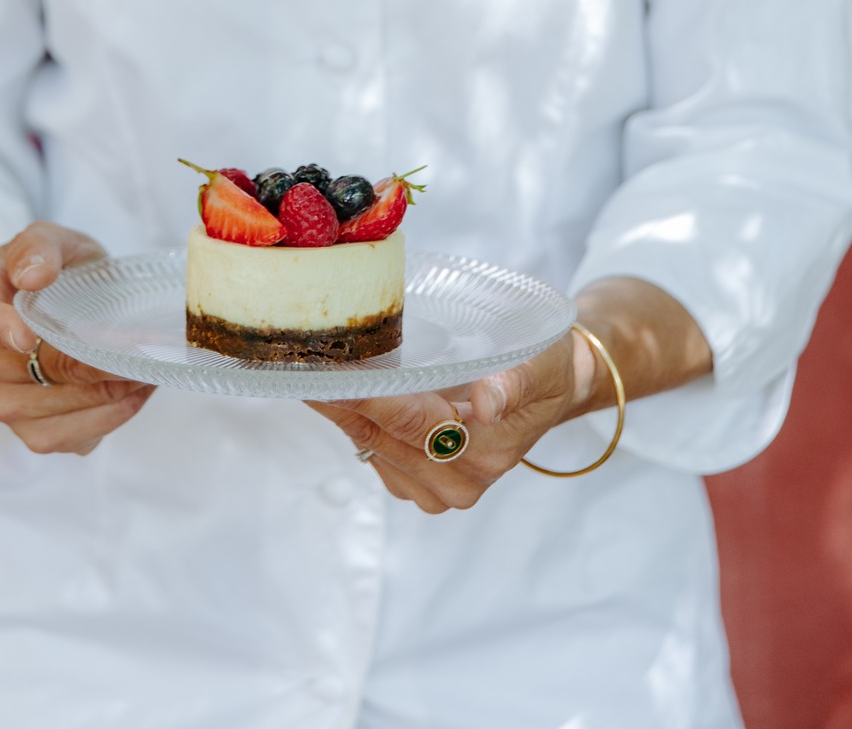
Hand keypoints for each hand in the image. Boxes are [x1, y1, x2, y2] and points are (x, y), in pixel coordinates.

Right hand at [0, 221, 153, 455]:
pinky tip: (134, 392)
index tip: (28, 337)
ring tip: (147, 369)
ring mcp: (7, 403)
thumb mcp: (47, 239)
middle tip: (144, 347)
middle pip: (41, 371)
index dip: (4, 330)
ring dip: (111, 395)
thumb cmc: (49, 271)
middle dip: (97, 362)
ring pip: (58, 412)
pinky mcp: (36, 432)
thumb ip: (38, 247)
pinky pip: (72, 438)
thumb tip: (35, 276)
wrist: (44, 309)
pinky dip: (111, 418)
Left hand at [308, 329, 592, 512]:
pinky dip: (352, 421)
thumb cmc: (542, 367)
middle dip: (342, 403)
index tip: (330, 377)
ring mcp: (436, 488)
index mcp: (487, 452)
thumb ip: (513, 382)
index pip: (414, 424)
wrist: (549, 390)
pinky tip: (335, 392)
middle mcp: (460, 481)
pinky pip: (374, 452)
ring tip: (312, 373)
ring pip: (372, 447)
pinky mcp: (418, 483)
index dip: (369, 399)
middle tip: (303, 366)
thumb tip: (486, 402)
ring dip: (341, 412)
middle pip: (384, 438)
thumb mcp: (540, 363)